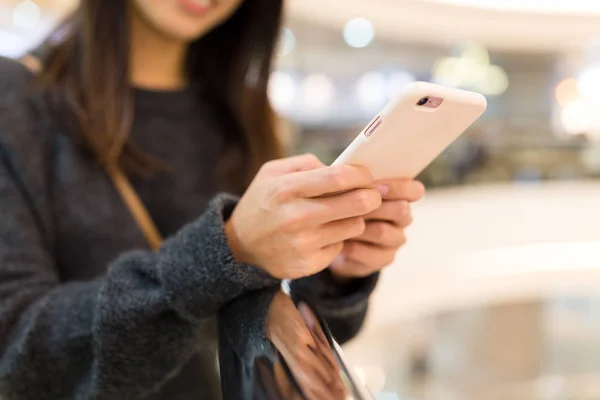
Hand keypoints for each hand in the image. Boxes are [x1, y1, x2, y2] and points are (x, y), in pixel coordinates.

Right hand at [225, 154, 381, 279]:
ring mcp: (302, 244)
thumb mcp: (272, 172)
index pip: (338, 178)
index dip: (361, 175)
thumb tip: (340, 167)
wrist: (240, 247)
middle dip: (371, 196)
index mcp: (286, 189)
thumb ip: (305, 163)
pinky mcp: (308, 264)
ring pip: (354, 226)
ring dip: (355, 218)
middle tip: (373, 194)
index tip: (367, 175)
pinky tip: (325, 233)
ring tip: (344, 213)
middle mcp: (295, 217)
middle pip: (356, 203)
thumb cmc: (262, 203)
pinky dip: (338, 238)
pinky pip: (341, 246)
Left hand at [329, 179, 424, 279]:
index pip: (414, 191)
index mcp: (400, 196)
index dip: (399, 187)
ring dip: (361, 226)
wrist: (334, 240)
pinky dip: (354, 248)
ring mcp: (395, 239)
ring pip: (384, 232)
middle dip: (376, 205)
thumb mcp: (345, 190)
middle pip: (401, 210)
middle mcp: (402, 218)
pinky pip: (372, 254)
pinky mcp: (383, 259)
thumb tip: (337, 169)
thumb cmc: (342, 206)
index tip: (376, 185)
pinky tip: (340, 242)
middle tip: (353, 202)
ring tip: (339, 222)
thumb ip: (350, 179)